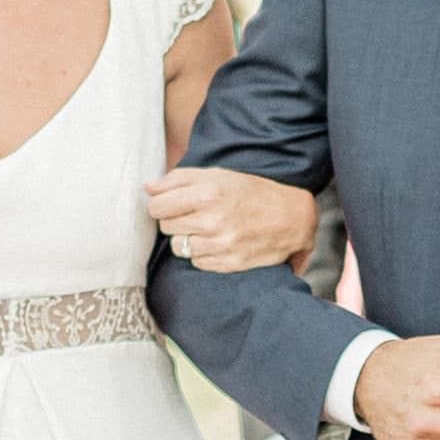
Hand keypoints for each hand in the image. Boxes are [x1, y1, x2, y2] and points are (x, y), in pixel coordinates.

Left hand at [146, 165, 317, 273]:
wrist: (292, 218)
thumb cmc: (252, 192)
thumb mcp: (219, 175)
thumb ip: (180, 179)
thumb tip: (147, 187)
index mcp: (207, 192)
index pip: (157, 205)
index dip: (159, 204)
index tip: (168, 204)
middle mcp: (212, 220)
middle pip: (165, 226)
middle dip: (175, 220)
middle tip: (193, 215)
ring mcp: (220, 244)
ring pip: (178, 247)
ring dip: (187, 239)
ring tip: (207, 229)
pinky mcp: (228, 263)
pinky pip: (196, 262)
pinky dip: (202, 254)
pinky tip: (218, 242)